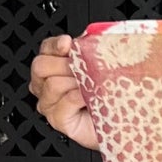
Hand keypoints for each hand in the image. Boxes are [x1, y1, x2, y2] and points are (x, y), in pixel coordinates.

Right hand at [29, 34, 99, 150]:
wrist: (121, 124)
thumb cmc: (110, 96)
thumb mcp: (101, 68)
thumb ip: (91, 52)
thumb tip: (92, 37)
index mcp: (54, 68)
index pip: (46, 49)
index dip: (55, 45)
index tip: (68, 43)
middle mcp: (46, 86)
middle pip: (40, 66)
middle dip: (63, 64)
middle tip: (83, 68)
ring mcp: (50, 104)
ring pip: (52, 84)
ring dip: (75, 82)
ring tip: (92, 86)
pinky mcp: (58, 120)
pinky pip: (64, 103)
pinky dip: (78, 97)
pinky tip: (90, 98)